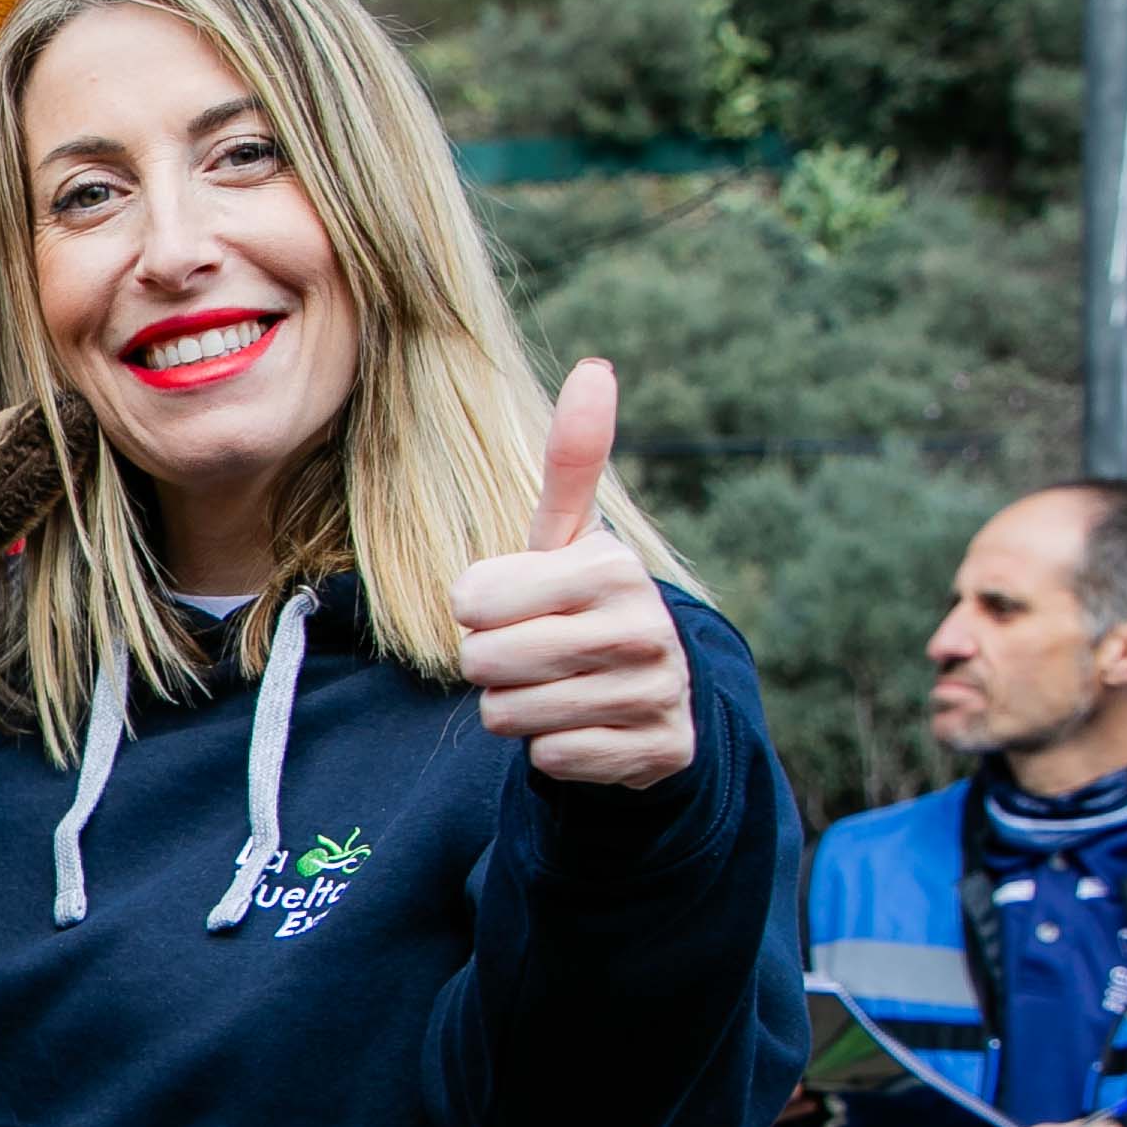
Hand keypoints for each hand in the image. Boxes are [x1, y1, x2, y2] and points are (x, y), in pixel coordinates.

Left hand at [452, 358, 696, 790]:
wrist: (653, 695)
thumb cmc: (581, 605)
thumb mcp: (568, 538)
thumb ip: (574, 459)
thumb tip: (596, 366)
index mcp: (610, 565)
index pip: (470, 599)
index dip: (475, 610)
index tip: (514, 606)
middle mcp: (644, 625)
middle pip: (484, 661)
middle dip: (489, 665)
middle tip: (530, 655)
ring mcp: (655, 691)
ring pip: (509, 715)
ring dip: (518, 709)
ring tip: (557, 688)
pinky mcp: (656, 752)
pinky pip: (549, 759)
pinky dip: (553, 751)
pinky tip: (587, 726)